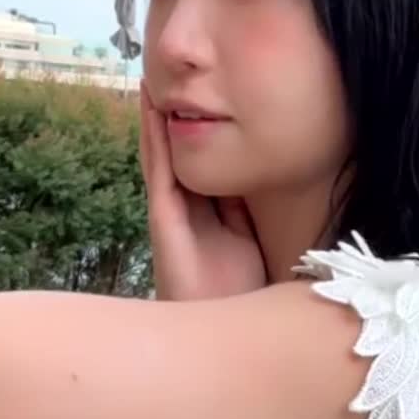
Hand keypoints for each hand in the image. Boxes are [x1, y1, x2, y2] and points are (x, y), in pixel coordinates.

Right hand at [139, 84, 267, 300]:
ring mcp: (171, 213)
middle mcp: (187, 211)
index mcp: (212, 216)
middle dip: (174, 119)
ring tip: (150, 81)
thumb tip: (269, 182)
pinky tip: (151, 108)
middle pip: (179, 155)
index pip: (205, 165)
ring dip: (155, 119)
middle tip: (168, 76)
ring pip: (162, 156)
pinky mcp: (163, 219)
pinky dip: (153, 137)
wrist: (220, 341)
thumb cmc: (240, 300)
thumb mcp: (254, 243)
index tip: (204, 96)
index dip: (203, 131)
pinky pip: (159, 170)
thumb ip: (254, 217)